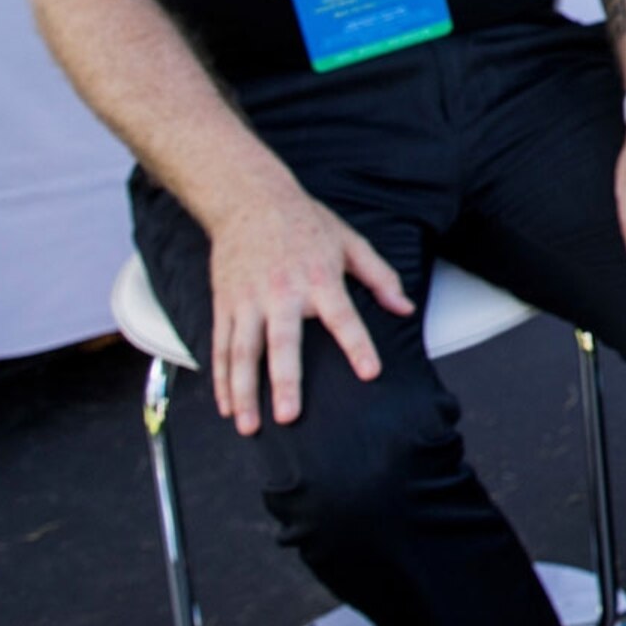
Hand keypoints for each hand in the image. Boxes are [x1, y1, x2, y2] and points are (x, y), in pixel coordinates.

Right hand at [206, 182, 414, 435]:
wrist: (250, 199)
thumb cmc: (307, 222)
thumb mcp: (350, 242)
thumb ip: (380, 277)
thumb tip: (405, 309)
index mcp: (320, 277)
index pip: (343, 316)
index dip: (358, 344)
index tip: (370, 373)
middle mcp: (282, 292)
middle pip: (282, 342)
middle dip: (284, 381)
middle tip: (288, 417)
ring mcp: (248, 300)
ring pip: (242, 352)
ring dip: (243, 392)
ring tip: (247, 426)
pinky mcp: (226, 304)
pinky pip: (221, 347)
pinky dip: (221, 379)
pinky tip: (226, 406)